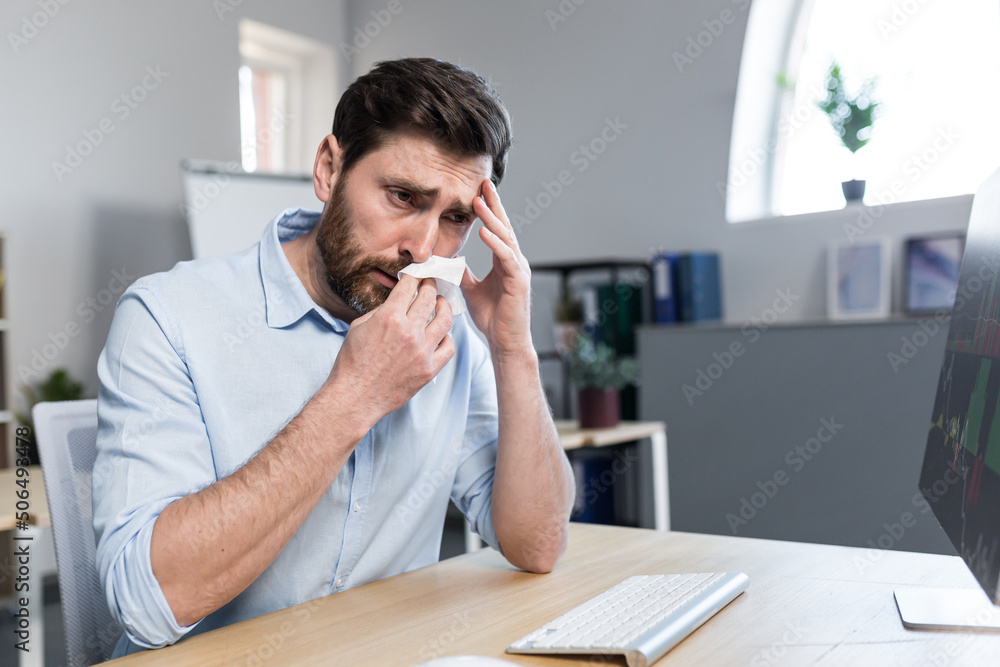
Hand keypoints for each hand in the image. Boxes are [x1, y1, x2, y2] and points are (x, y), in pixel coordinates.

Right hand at [323, 274, 453, 431]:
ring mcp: (422, 351)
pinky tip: (441, 334)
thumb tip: (398, 302)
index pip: (409, 286)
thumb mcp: (359, 327)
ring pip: (445, 320)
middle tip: (431, 284)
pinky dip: (447, 337)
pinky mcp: (429, 369)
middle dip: (431, 286)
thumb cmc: (352, 362)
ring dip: (444, 307)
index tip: (418, 274)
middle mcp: (409, 332)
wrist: (355, 397)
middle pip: (429, 298)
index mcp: (389, 317)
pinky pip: (448, 347)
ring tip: (441, 304)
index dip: (415, 276)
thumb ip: (381, 311)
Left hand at [461, 179, 532, 356]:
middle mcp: (515, 262)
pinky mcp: (518, 282)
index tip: (478, 191)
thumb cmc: (493, 318)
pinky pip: (507, 258)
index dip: (488, 210)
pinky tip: (484, 233)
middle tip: (483, 184)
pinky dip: (496, 244)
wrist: (505, 342)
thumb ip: (464, 273)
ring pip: (505, 238)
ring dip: (492, 219)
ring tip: (480, 203)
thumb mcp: (472, 290)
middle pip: (503, 227)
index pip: (496, 230)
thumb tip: (451, 259)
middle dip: (493, 205)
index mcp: (505, 262)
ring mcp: (519, 271)